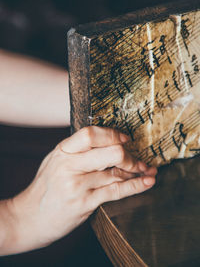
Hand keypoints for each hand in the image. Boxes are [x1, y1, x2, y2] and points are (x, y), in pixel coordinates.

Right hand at [6, 126, 156, 253]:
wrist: (29, 217)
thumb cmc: (45, 187)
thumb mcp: (55, 160)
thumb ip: (77, 150)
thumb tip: (105, 140)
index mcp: (63, 151)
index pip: (91, 133)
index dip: (112, 134)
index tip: (124, 139)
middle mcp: (70, 165)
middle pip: (110, 152)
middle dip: (129, 155)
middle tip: (136, 159)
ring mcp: (77, 185)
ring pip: (116, 172)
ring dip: (137, 170)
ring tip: (147, 169)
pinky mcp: (84, 203)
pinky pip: (116, 191)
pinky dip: (136, 186)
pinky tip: (147, 182)